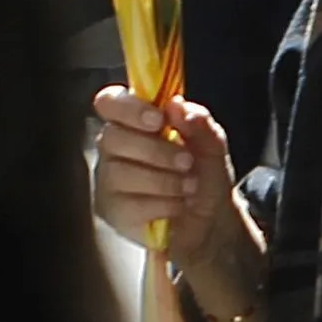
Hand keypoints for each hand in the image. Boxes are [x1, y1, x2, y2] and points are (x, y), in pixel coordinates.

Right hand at [94, 88, 240, 257]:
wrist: (212, 219)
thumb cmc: (204, 173)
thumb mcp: (212, 145)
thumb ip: (199, 122)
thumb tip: (176, 106)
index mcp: (133, 120)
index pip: (109, 102)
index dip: (129, 108)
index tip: (159, 120)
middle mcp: (113, 147)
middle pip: (113, 137)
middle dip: (155, 150)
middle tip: (187, 161)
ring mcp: (109, 181)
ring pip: (120, 173)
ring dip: (163, 180)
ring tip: (190, 186)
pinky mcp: (113, 212)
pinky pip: (128, 206)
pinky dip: (161, 205)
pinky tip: (177, 205)